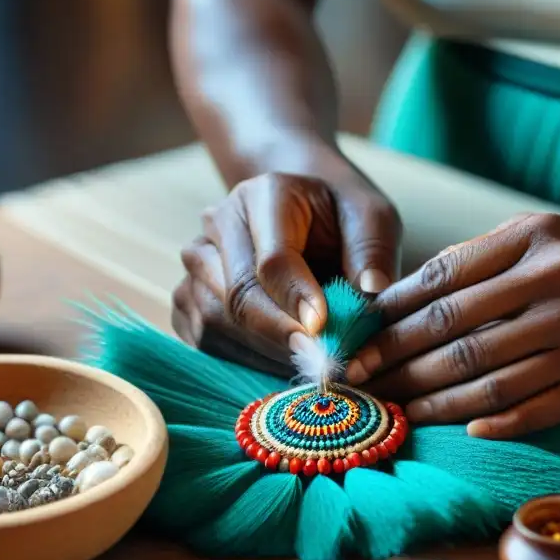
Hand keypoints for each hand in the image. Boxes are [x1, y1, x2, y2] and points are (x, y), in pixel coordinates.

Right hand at [173, 167, 401, 367]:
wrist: (302, 212)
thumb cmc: (340, 216)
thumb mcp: (371, 217)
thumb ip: (372, 250)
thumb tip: (372, 291)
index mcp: (264, 195)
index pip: (272, 259)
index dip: (296, 299)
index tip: (324, 329)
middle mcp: (219, 223)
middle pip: (237, 295)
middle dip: (281, 336)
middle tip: (321, 364)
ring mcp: (197, 260)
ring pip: (215, 321)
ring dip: (263, 353)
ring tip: (308, 363)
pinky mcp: (187, 294)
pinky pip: (204, 338)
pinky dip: (241, 359)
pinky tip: (279, 361)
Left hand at [346, 213, 559, 438]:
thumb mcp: (544, 237)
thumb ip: (479, 260)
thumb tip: (402, 296)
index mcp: (534, 241)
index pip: (443, 280)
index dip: (391, 314)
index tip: (356, 339)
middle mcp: (559, 285)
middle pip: (456, 332)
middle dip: (397, 361)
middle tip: (359, 383)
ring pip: (490, 378)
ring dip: (434, 401)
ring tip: (396, 411)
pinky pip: (537, 409)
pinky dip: (496, 423)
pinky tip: (464, 431)